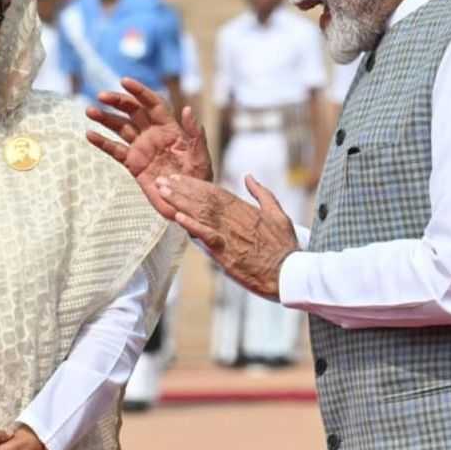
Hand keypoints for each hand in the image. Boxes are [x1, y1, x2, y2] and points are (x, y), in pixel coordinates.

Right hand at [86, 77, 213, 218]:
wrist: (188, 202)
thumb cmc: (200, 178)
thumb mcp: (201, 156)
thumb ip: (194, 134)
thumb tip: (187, 109)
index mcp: (171, 128)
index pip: (153, 104)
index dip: (139, 91)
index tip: (124, 81)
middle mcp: (154, 134)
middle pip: (133, 111)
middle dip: (118, 101)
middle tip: (101, 95)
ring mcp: (142, 148)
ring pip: (121, 127)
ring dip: (105, 118)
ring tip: (90, 111)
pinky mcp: (133, 163)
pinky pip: (115, 150)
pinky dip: (103, 143)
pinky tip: (90, 135)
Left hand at [157, 173, 296, 297]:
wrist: (288, 272)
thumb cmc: (284, 246)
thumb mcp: (278, 213)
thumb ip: (262, 193)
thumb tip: (248, 177)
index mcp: (246, 209)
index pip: (215, 192)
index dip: (195, 184)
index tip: (179, 178)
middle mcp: (235, 219)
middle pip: (204, 199)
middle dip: (181, 189)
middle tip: (162, 180)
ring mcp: (230, 235)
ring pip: (201, 213)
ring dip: (180, 202)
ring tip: (163, 192)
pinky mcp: (227, 252)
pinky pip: (207, 236)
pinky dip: (193, 226)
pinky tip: (178, 217)